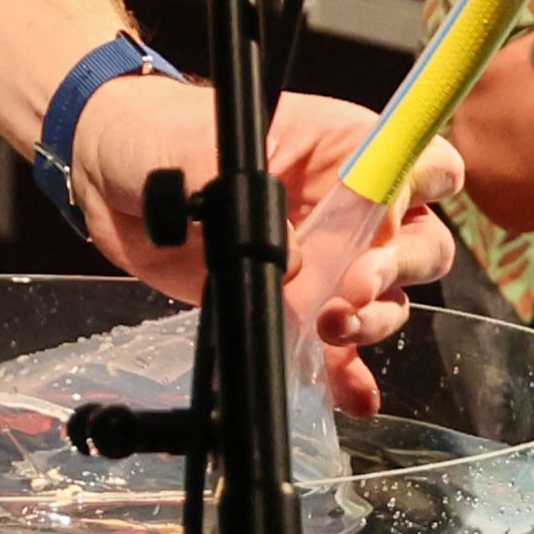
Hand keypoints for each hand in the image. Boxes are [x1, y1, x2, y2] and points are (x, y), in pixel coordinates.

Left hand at [64, 80, 465, 413]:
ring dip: (371, 322)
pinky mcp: (293, 306)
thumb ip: (251, 196)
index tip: (385, 220)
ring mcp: (325, 260)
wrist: (110, 178)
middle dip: (395, 271)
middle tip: (352, 290)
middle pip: (418, 244)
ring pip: (384, 300)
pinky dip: (347, 372)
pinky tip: (350, 396)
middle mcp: (350, 206)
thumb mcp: (204, 147)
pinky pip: (336, 346)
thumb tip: (294, 260)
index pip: (423, 163)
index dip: (421, 194)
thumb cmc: (160, 137)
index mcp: (344, 148)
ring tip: (330, 331)